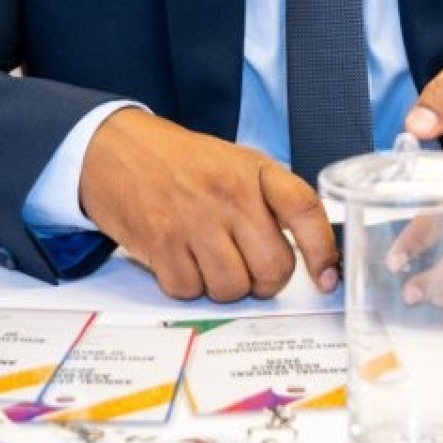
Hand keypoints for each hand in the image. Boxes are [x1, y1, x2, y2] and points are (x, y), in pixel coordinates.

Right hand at [79, 111, 339, 302]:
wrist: (116, 150)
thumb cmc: (182, 162)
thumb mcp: (235, 164)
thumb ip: (270, 202)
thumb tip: (310, 255)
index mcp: (252, 171)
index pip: (304, 208)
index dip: (322, 249)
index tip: (326, 277)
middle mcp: (227, 195)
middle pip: (273, 267)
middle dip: (266, 280)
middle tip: (252, 268)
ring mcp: (193, 221)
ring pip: (232, 288)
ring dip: (226, 286)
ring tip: (211, 259)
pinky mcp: (160, 245)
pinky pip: (190, 292)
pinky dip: (188, 286)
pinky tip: (182, 258)